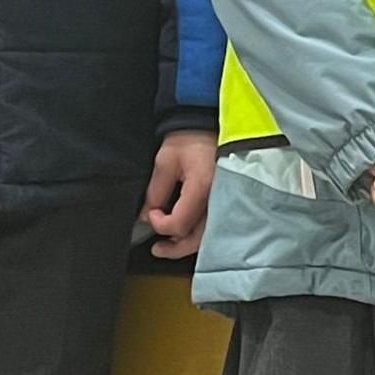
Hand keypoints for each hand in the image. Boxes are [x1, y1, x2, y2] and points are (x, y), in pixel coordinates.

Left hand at [141, 128, 214, 258]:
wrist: (208, 125)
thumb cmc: (189, 139)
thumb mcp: (165, 161)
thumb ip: (155, 192)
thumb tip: (147, 215)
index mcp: (202, 187)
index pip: (179, 223)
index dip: (160, 224)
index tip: (151, 213)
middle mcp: (219, 198)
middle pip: (197, 238)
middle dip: (174, 247)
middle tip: (157, 248)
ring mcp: (226, 201)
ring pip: (208, 237)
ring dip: (187, 244)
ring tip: (169, 245)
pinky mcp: (227, 201)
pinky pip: (214, 226)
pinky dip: (199, 234)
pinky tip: (186, 234)